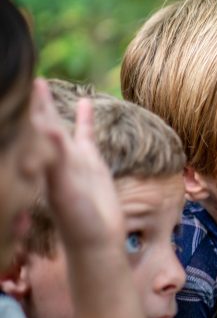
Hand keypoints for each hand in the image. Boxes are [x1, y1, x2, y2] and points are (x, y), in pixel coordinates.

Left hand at [31, 79, 123, 250]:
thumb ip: (57, 162)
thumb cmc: (79, 222)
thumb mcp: (65, 191)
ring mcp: (71, 160)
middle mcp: (54, 159)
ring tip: (40, 83)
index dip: (28, 108)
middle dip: (31, 101)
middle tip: (22, 75)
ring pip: (57, 125)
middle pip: (38, 122)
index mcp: (46, 163)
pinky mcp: (90, 164)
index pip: (33, 128)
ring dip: (48, 105)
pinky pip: (85, 135)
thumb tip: (49, 131)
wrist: (96, 242)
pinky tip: (85, 103)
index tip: (19, 83)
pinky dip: (84, 119)